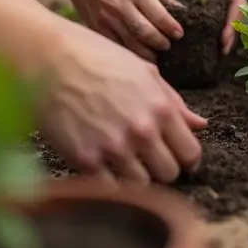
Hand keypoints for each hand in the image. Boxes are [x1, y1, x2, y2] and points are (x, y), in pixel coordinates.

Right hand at [39, 21, 206, 183]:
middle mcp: (141, 131)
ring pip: (143, 186)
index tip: (180, 158)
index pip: (191, 152)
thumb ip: (173, 102)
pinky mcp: (85, 160)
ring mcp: (113, 148)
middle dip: (164, 168)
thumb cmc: (96, 57)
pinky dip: (111, 184)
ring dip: (139, 178)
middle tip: (151, 158)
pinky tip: (106, 168)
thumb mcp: (143, 71)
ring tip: (127, 162)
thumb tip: (200, 124)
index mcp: (160, 107)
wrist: (47, 59)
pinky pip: (110, 189)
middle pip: (170, 173)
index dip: (188, 158)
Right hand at [53, 0, 183, 60]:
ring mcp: (106, 18)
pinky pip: (115, 45)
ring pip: (131, 43)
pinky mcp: (95, 26)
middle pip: (146, 32)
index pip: (159, 15)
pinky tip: (136, 56)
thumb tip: (177, 9)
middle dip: (161, 43)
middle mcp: (121, 5)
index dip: (171, 28)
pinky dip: (128, 53)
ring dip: (147, 53)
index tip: (179, 34)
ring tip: (157, 57)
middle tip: (169, 46)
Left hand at [169, 0, 246, 52]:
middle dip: (234, 31)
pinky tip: (213, 39)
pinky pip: (228, 9)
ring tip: (219, 52)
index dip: (233, 22)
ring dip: (231, 30)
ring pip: (237, 12)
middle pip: (242, 10)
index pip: (238, 0)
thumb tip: (192, 6)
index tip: (223, 40)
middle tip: (222, 53)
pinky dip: (224, 24)